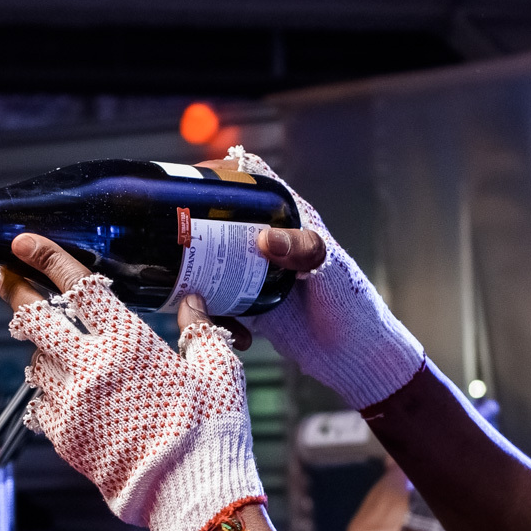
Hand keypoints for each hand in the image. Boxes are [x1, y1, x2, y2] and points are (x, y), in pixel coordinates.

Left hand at [0, 234, 264, 530]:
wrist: (191, 492)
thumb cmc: (211, 429)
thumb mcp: (218, 369)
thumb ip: (199, 330)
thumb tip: (191, 303)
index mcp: (128, 342)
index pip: (77, 286)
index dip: (46, 258)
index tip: (24, 243)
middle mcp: (90, 368)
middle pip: (32, 319)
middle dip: (14, 291)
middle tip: (5, 277)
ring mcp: (71, 405)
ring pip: (34, 363)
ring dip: (39, 349)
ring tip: (53, 346)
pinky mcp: (65, 439)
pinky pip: (39, 405)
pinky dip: (45, 392)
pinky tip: (60, 391)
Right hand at [205, 148, 424, 409]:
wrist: (354, 357)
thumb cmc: (352, 304)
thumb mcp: (330, 268)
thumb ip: (303, 249)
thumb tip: (264, 239)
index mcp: (290, 219)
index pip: (254, 181)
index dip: (224, 172)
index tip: (193, 179)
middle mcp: (269, 241)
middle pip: (221, 221)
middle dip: (195, 229)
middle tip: (175, 242)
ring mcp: (256, 274)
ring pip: (212, 263)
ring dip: (198, 279)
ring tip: (197, 299)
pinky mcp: (249, 306)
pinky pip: (218, 304)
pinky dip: (216, 317)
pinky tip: (237, 333)